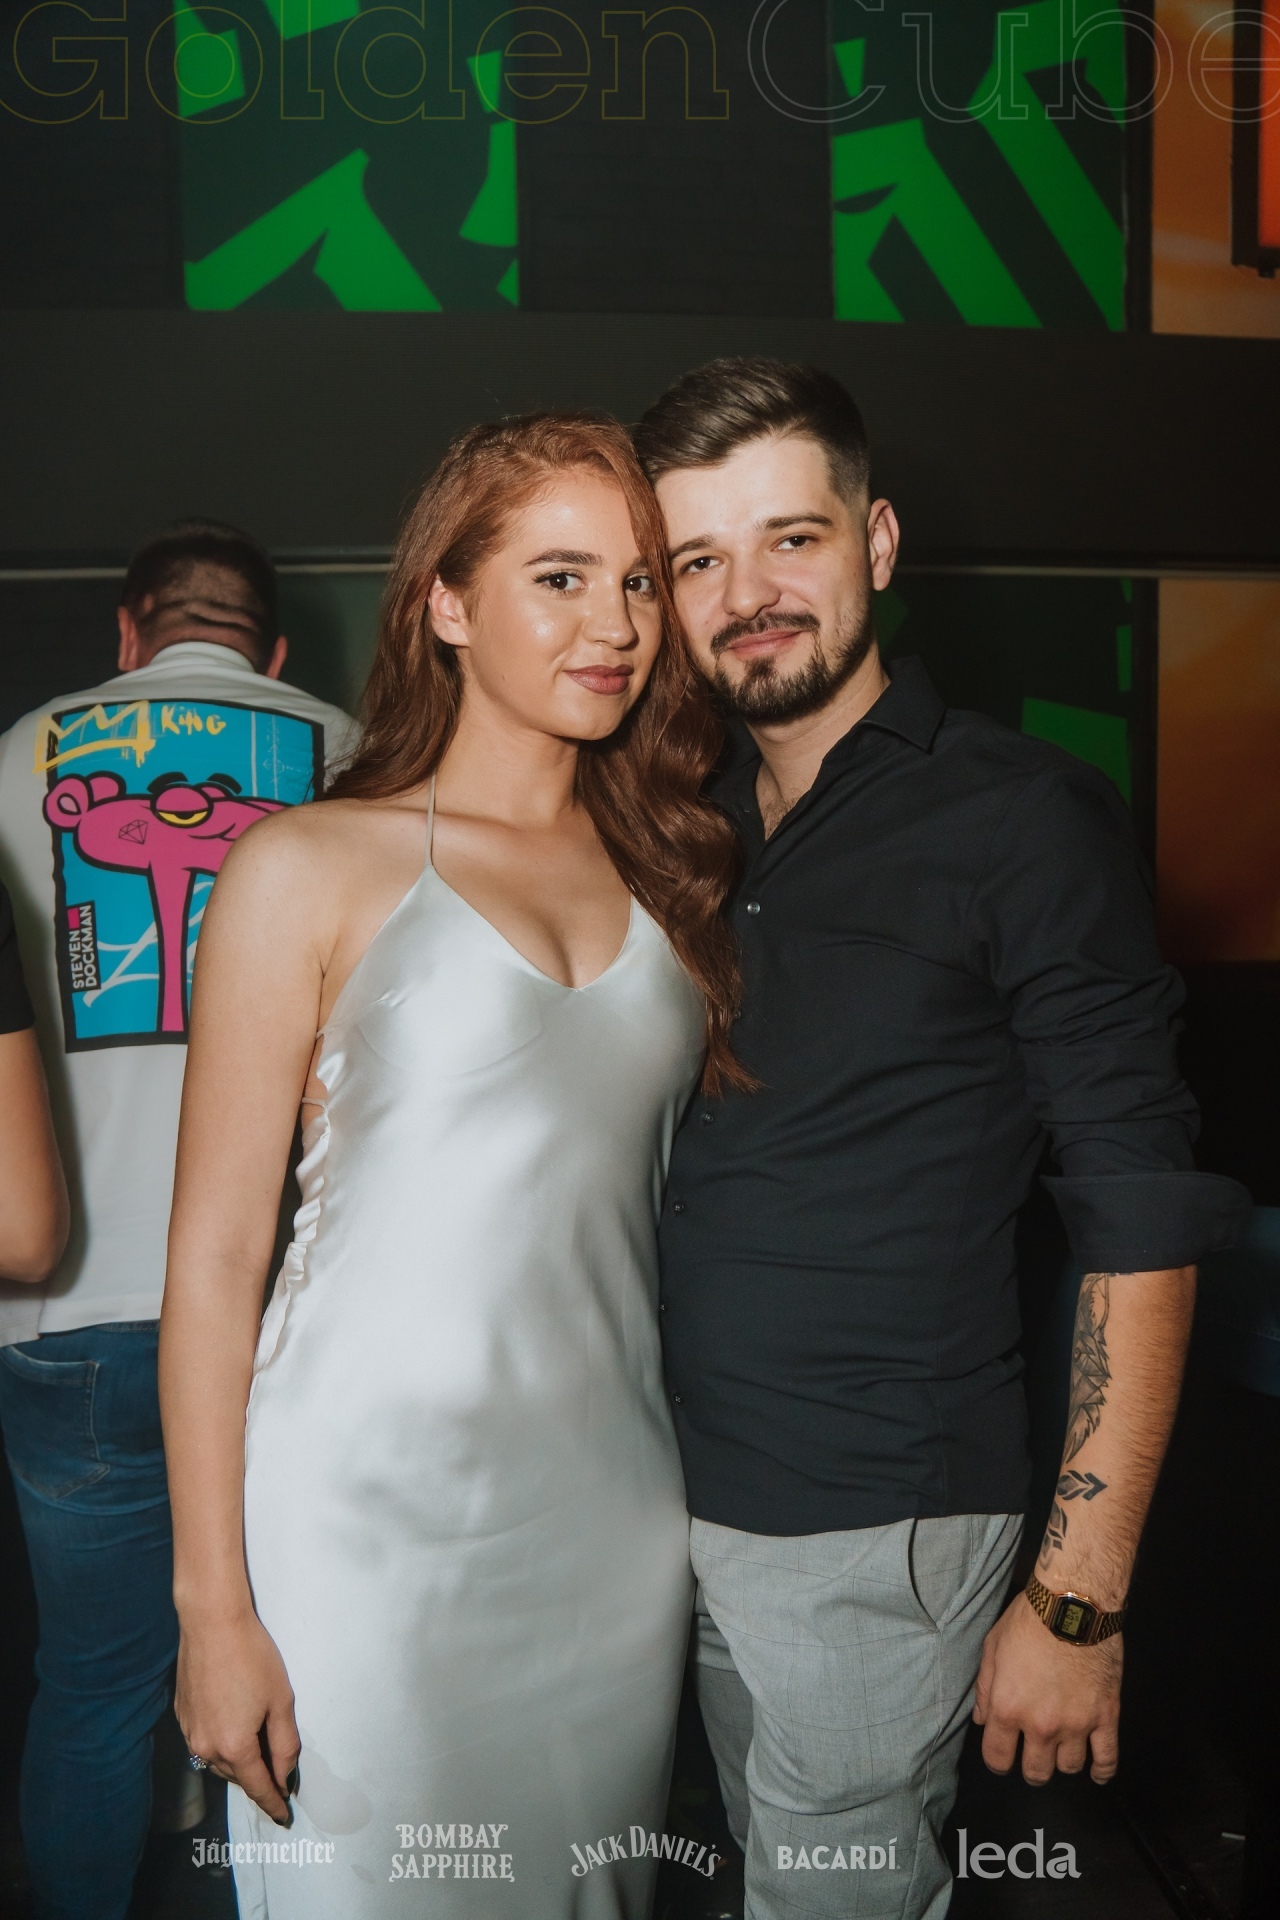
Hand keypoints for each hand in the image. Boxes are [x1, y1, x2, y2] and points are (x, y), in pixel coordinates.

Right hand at [176, 1607, 299, 1822]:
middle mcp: (206, 1747)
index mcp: (234, 1747)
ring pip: (219, 1761)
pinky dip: (222, 1744)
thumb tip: (284, 1776)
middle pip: (237, 1775)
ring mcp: (190, 1732)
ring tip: (258, 1747)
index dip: (273, 1803)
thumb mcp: (280, 1701)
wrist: (212, 1623)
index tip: (284, 1817)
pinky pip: (205, 1742)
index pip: (257, 1787)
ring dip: (238, 1762)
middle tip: (278, 1773)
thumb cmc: (251, 1657)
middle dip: (258, 1778)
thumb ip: (285, 1745)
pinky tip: (234, 1725)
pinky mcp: (181, 1715)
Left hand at [972, 1590, 1121, 1784]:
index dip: (998, 1761)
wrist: (1073, 1605)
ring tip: (1061, 1749)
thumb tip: (982, 1721)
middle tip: (1034, 1753)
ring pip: (1069, 1768)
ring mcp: (1077, 1725)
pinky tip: (1096, 1773)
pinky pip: (1107, 1759)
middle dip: (1032, 1766)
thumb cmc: (1028, 1621)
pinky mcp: (1106, 1717)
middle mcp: (1041, 1725)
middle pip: (1036, 1771)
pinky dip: (1102, 1771)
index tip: (1003, 1756)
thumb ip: (985, 1689)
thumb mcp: (992, 1647)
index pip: (998, 1758)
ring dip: (1063, 1761)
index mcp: (1008, 1709)